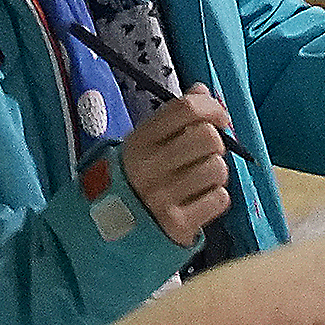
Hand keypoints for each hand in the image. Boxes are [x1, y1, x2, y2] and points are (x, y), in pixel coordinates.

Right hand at [120, 88, 233, 246]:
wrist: (104, 234)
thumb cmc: (132, 181)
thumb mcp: (143, 145)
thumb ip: (172, 118)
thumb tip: (201, 90)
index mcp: (139, 142)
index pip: (185, 109)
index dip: (212, 108)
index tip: (219, 118)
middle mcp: (148, 168)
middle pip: (207, 138)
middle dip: (215, 144)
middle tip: (204, 155)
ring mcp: (163, 198)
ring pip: (217, 169)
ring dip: (215, 174)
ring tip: (199, 181)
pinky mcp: (178, 225)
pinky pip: (220, 199)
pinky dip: (215, 198)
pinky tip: (198, 201)